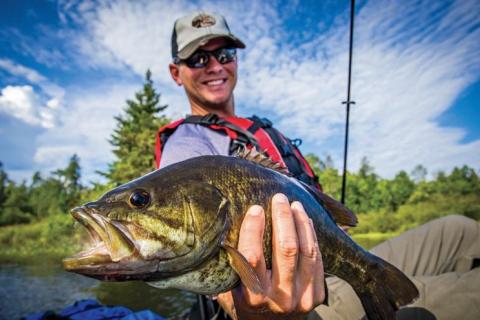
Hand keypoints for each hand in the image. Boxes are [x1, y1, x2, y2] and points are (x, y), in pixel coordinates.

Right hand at [217, 193, 324, 318]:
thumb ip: (223, 269)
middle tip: (278, 198)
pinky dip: (311, 235)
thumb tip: (212, 234)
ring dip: (300, 222)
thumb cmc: (245, 304)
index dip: (253, 229)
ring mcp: (301, 297)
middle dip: (282, 218)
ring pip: (306, 251)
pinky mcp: (316, 295)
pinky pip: (317, 259)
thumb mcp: (229, 293)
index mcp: (252, 296)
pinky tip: (305, 220)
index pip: (252, 257)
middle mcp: (278, 298)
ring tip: (294, 204)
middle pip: (286, 249)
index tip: (255, 208)